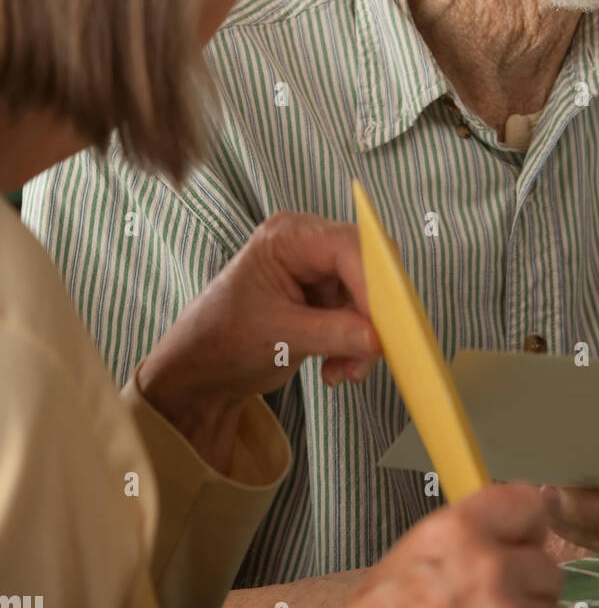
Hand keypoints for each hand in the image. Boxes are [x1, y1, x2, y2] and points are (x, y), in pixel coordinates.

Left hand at [138, 212, 379, 470]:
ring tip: (343, 372)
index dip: (373, 284)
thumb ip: (333, 334)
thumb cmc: (223, 340)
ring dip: (364, 339)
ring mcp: (319, 269)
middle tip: (373, 352)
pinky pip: (361, 315)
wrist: (203, 370)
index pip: (347, 246)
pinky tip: (336, 369)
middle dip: (372, 315)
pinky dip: (356, 345)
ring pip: (369, 296)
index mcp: (287, 236)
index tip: (386, 325)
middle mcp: (308, 243)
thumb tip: (379, 338)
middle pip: (367, 266)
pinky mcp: (327, 295)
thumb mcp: (280, 337)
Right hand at [343, 485, 562, 607]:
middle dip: (526, 575)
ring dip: (525, 607)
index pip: (527, 502)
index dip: (527, 520)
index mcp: (456, 530)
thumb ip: (463, 530)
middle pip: (544, 561)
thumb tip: (502, 522)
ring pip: (546, 602)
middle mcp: (487, 566)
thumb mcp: (415, 551)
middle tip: (499, 584)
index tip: (524, 530)